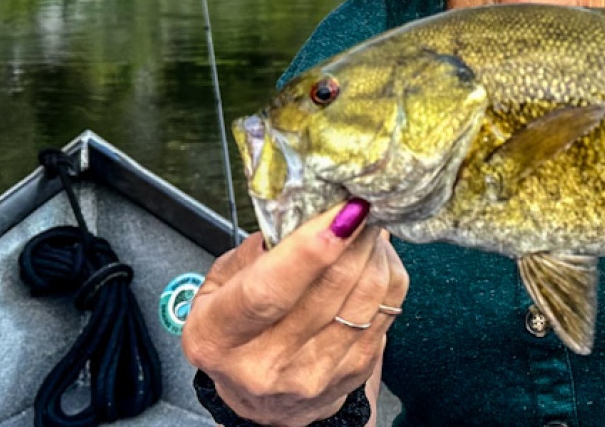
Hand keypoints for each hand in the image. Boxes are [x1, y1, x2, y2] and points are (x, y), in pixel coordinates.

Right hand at [181, 201, 408, 426]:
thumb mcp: (217, 290)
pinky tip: (374, 255)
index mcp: (218, 337)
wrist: (265, 402)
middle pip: (327, 290)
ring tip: (365, 225)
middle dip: (353, 236)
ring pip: (365, 296)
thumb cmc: (237, 331)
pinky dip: (386, 272)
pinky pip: (387, 308)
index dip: (308, 251)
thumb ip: (250, 255)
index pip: (267, 293)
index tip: (340, 212)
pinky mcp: (354, 372)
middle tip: (360, 201)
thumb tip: (298, 215)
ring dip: (372, 250)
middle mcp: (266, 364)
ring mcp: (315, 374)